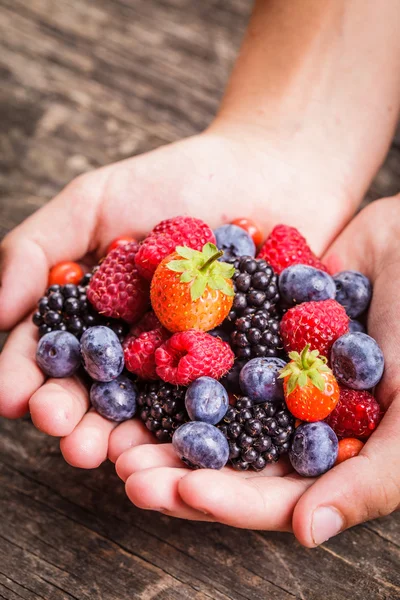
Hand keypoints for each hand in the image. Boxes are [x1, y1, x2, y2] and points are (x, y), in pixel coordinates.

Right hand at [0, 126, 352, 466]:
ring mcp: (191, 364)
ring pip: (157, 412)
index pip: (55, 354)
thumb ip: (37, 249)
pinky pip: (225, 404)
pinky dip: (206, 426)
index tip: (14, 398)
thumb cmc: (173, 179)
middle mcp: (139, 349)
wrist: (266, 170)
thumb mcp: (93, 202)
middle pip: (103, 394)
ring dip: (134, 439)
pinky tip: (189, 448)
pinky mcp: (243, 370)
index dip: (31, 377)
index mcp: (98, 318)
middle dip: (82, 421)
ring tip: (116, 459)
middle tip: (72, 442)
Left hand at [114, 195, 399, 545]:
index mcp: (327, 454)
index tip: (181, 492)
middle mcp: (288, 419)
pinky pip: (207, 344)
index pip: (271, 494)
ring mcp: (266, 373)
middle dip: (176, 466)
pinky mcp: (249, 329)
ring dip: (163, 418)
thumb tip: (307, 534)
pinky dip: (175, 352)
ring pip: (207, 406)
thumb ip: (372, 479)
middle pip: (227, 456)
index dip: (227, 499)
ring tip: (117, 422)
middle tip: (126, 467)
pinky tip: (137, 355)